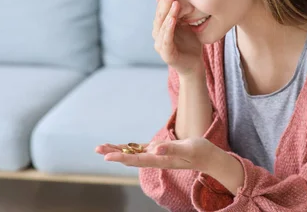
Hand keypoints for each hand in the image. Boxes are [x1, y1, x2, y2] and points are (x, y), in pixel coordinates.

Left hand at [95, 138, 217, 172]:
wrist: (209, 157)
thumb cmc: (201, 152)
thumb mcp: (188, 147)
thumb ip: (172, 148)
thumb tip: (154, 149)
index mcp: (161, 159)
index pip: (137, 159)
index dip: (121, 157)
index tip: (106, 156)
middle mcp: (156, 159)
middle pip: (130, 157)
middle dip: (113, 153)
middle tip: (96, 149)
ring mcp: (157, 155)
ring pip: (133, 153)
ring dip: (118, 150)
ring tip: (102, 146)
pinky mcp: (160, 150)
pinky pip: (141, 149)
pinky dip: (129, 147)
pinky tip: (120, 146)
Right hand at [153, 0, 203, 75]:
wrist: (194, 65)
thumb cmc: (190, 44)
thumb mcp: (186, 25)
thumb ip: (180, 13)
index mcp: (161, 27)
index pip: (160, 11)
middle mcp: (158, 35)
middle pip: (159, 17)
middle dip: (165, 3)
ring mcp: (161, 45)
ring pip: (161, 27)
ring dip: (167, 14)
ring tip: (174, 3)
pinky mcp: (167, 55)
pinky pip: (166, 41)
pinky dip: (168, 30)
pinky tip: (172, 20)